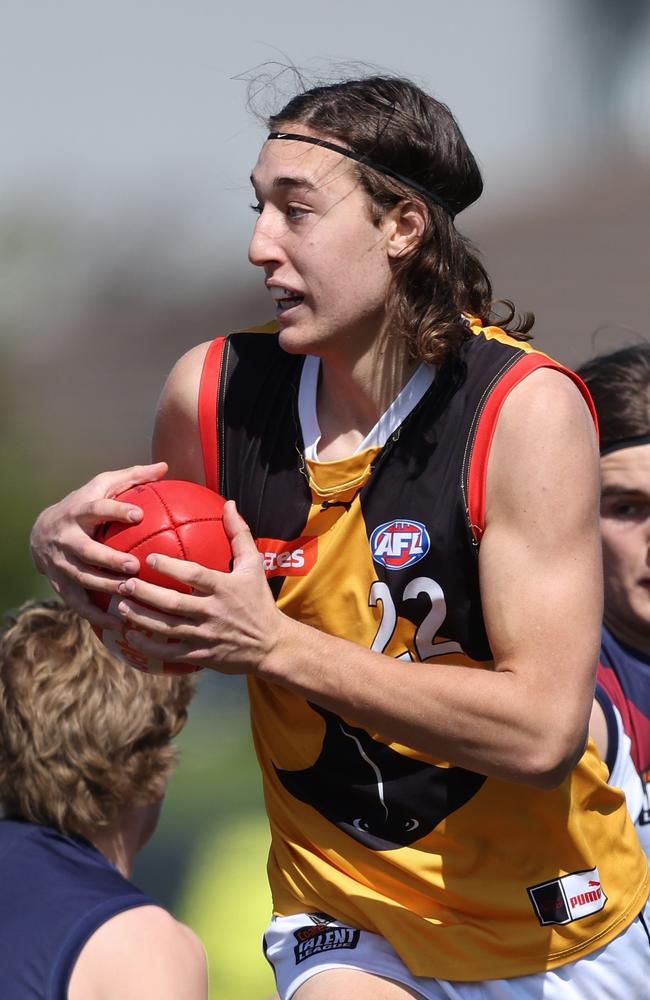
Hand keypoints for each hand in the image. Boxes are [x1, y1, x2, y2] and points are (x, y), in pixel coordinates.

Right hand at [30, 463, 167, 625]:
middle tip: (135, 566)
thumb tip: (164, 467)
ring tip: (130, 593)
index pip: (96, 509)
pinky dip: (96, 615)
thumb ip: (132, 477)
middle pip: (86, 551)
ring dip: (105, 586)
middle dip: (109, 560)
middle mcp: (66, 538)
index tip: (138, 515)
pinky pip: (78, 602)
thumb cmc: (84, 505)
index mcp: (78, 511)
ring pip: (82, 577)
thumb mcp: (102, 487)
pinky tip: (119, 624)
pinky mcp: (60, 583)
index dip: (115, 511)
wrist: (41, 531)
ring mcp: (61, 562)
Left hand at [113, 501, 282, 673]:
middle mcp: (214, 612)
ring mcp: (206, 636)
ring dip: (142, 617)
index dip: (171, 567)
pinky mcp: (201, 655)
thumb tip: (228, 504)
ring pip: (168, 628)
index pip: (195, 575)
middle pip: (174, 603)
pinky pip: (170, 653)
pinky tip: (130, 636)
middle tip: (125, 582)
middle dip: (146, 593)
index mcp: (225, 588)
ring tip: (121, 606)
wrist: (272, 645)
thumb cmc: (259, 601)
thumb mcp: (254, 566)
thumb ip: (239, 534)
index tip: (149, 557)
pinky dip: (149, 646)